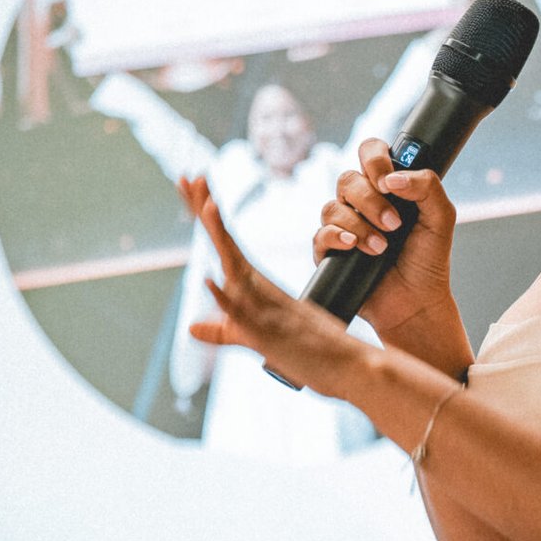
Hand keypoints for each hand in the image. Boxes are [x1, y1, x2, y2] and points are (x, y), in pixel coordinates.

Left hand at [177, 176, 370, 402]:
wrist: (350, 365)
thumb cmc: (306, 352)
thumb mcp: (255, 340)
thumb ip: (224, 331)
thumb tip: (192, 328)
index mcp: (254, 285)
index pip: (223, 241)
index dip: (205, 212)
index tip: (190, 180)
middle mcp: (258, 288)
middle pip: (225, 241)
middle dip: (206, 208)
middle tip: (191, 175)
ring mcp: (265, 307)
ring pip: (236, 267)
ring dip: (221, 237)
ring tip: (206, 206)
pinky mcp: (269, 331)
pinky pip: (245, 312)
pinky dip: (227, 297)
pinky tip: (212, 279)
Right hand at [314, 141, 468, 369]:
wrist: (416, 303)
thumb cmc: (428, 260)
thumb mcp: (441, 218)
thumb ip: (427, 187)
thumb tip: (393, 178)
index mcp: (386, 187)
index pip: (370, 153)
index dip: (374, 159)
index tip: (389, 182)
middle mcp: (362, 203)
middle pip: (348, 179)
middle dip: (371, 201)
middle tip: (394, 224)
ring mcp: (344, 226)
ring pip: (332, 207)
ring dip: (359, 225)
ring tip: (382, 248)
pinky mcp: (330, 252)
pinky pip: (321, 234)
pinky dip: (337, 237)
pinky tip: (354, 246)